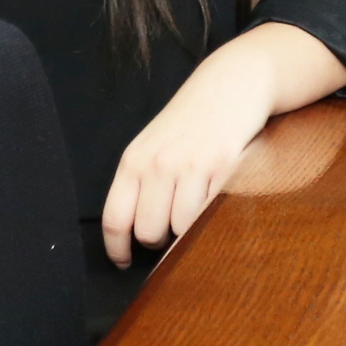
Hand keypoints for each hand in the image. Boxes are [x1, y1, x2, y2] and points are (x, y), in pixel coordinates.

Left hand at [102, 21, 345, 266]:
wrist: (232, 82)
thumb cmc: (192, 119)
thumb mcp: (154, 144)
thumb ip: (141, 181)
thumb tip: (134, 230)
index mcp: (133, 160)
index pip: (114, 219)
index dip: (117, 249)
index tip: (124, 262)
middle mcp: (157, 164)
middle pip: (148, 232)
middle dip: (159, 241)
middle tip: (171, 230)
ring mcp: (189, 166)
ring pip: (181, 228)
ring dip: (189, 230)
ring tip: (197, 209)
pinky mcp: (221, 166)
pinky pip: (210, 213)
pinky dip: (212, 217)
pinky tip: (216, 199)